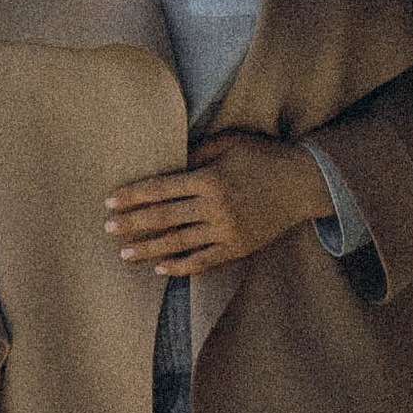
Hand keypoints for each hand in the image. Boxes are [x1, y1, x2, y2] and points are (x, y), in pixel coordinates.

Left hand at [105, 130, 328, 278]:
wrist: (304, 183)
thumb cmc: (264, 157)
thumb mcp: (230, 143)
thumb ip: (197, 153)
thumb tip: (165, 162)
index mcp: (210, 178)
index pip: (161, 188)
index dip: (133, 195)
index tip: (109, 201)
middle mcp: (216, 207)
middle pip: (164, 218)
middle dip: (132, 224)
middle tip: (107, 229)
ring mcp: (227, 231)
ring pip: (179, 243)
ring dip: (148, 249)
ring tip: (124, 253)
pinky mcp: (238, 248)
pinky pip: (203, 261)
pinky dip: (180, 267)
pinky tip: (160, 269)